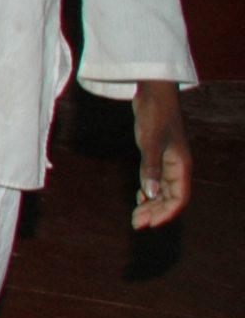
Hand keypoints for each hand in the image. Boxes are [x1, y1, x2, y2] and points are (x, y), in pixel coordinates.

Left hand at [133, 82, 193, 228]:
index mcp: (181, 166)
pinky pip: (156, 181)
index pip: (179, 198)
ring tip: (136, 216)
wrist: (154, 93)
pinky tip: (139, 198)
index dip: (166, 213)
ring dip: (151, 204)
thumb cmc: (156, 115)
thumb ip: (149, 168)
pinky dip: (148, 191)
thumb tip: (150, 195)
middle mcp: (177, 167)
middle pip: (170, 198)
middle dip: (156, 212)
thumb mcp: (150, 142)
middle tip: (136, 223)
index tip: (150, 224)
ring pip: (163, 191)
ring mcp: (168, 162)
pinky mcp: (157, 156)